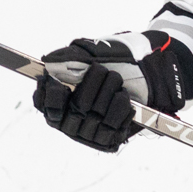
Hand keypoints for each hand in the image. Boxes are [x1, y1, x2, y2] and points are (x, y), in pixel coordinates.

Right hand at [35, 32, 190, 151]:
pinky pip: (111, 128)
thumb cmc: (116, 59)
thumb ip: (68, 55)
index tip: (58, 82)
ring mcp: (89, 132)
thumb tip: (47, 61)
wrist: (148, 71)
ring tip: (119, 83)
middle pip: (76, 107)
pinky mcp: (107, 140)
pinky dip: (121, 109)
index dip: (50, 95)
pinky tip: (125, 100)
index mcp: (60, 98)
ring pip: (95, 116)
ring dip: (110, 92)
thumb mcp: (92, 51)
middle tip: (106, 72)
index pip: (44, 104)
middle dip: (93, 85)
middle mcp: (70, 119)